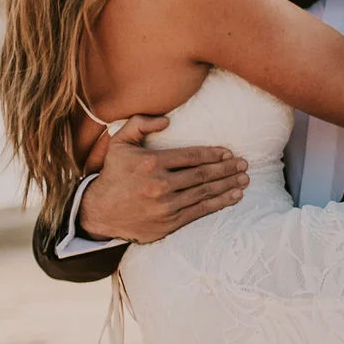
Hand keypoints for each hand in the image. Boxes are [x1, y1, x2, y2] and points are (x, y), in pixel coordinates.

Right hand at [78, 114, 248, 242]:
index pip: (192, 156)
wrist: (99, 212)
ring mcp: (166, 206)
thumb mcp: (119, 142)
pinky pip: (200, 211)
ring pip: (205, 193)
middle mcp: (161, 184)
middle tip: (244, 165)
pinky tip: (233, 197)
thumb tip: (168, 120)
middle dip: (227, 169)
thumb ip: (140, 123)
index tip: (229, 152)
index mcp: (152, 162)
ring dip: (228, 186)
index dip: (214, 154)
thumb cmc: (113, 174)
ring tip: (244, 180)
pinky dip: (219, 204)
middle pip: (203, 174)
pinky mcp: (169, 223)